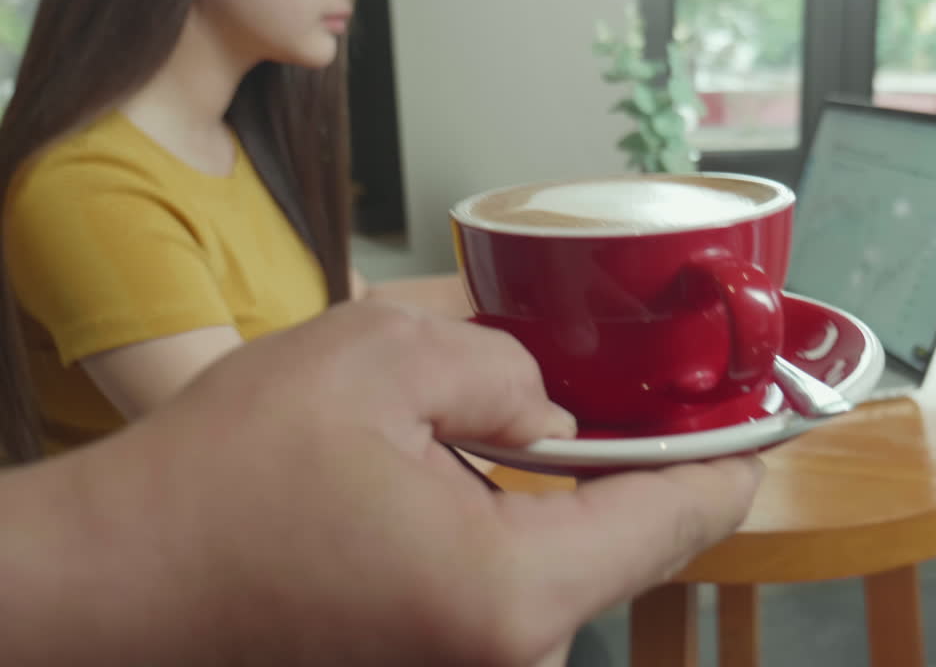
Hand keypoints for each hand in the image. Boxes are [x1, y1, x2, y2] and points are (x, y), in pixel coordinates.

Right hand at [72, 299, 762, 664]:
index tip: (762, 415)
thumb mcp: (373, 360)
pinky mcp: (434, 665)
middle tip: (625, 383)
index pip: (675, 521)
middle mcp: (507, 658)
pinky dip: (514, 528)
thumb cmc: (217, 486)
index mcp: (511, 591)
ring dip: (561, 492)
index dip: (728, 456)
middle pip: (624, 544)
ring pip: (563, 564)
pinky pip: (511, 589)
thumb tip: (550, 407)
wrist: (112, 586)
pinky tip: (474, 474)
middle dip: (629, 459)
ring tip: (527, 419)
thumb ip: (500, 364)